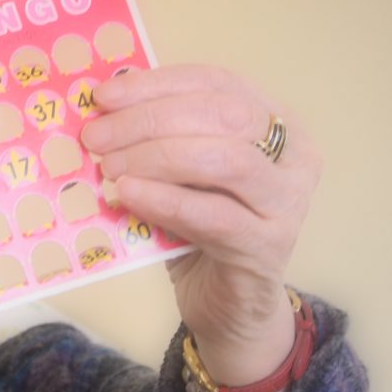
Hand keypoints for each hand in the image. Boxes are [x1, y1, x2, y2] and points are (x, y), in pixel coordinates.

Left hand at [81, 64, 321, 387]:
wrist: (228, 308)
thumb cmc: (200, 235)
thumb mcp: (181, 178)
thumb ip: (159, 142)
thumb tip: (105, 111)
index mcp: (277, 122)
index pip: (217, 83)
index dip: (157, 84)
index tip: (104, 95)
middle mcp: (294, 155)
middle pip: (222, 114)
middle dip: (150, 119)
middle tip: (96, 136)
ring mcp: (288, 202)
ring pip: (224, 158)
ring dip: (156, 157)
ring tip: (109, 168)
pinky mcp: (268, 246)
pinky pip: (213, 214)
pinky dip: (164, 200)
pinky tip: (127, 195)